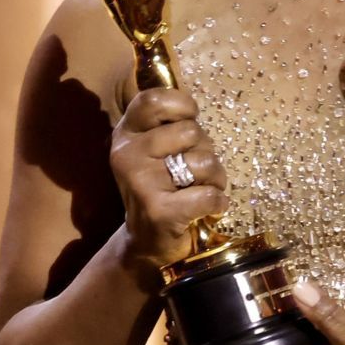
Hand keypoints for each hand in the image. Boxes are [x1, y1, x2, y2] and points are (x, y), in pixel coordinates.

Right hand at [109, 87, 228, 269]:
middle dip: (206, 150)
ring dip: (216, 178)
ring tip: (203, 189)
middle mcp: (127, 154)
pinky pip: (209, 195)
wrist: (145, 243)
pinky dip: (218, 202)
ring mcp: (141, 182)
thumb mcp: (154, 151)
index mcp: (127, 134)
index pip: (154, 100)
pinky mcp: (159, 210)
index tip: (190, 121)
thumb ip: (168, 125)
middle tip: (196, 171)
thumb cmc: (161, 188)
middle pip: (191, 131)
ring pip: (204, 161)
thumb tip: (193, 102)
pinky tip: (208, 208)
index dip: (182, 105)